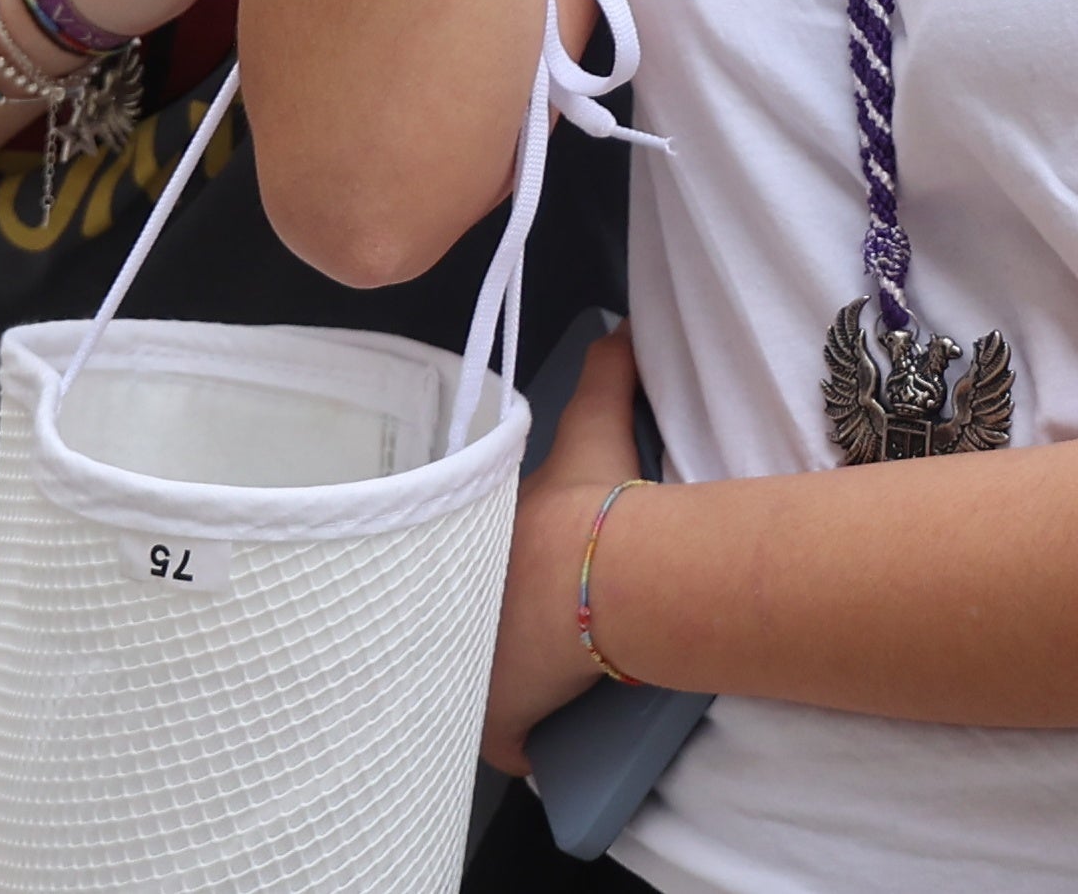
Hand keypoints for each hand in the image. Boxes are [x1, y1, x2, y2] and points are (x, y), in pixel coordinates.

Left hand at [485, 322, 640, 772]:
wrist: (604, 570)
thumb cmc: (590, 503)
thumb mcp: (592, 426)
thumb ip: (606, 372)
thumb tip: (622, 327)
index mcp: (472, 543)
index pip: (463, 560)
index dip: (488, 571)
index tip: (522, 579)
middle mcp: (456, 608)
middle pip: (463, 623)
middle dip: (481, 629)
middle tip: (532, 635)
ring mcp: (471, 670)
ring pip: (477, 683)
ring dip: (497, 687)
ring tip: (540, 687)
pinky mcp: (497, 721)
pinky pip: (506, 743)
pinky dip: (523, 747)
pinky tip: (540, 751)